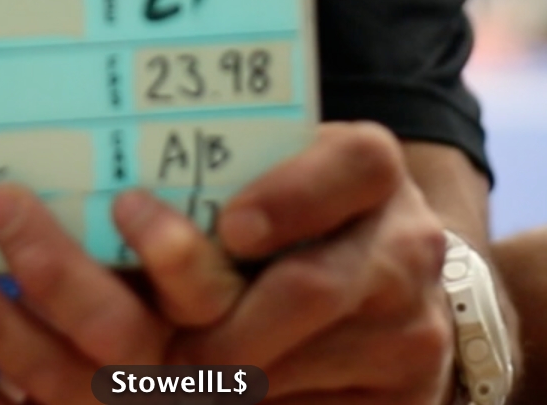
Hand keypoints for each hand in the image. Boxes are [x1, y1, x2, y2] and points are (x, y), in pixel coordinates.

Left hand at [0, 183, 246, 403]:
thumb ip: (181, 229)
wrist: (178, 389)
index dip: (169, 253)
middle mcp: (166, 373)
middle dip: (53, 270)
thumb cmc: (189, 307)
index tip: (125, 199)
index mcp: (212, 321)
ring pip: (49, 374)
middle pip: (114, 329)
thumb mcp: (213, 269)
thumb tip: (115, 144)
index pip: (203, 293)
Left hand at [171, 123, 459, 402]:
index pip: (353, 165)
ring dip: (226, 378)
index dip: (291, 196)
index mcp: (373, 172)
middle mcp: (408, 245)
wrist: (381, 294)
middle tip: (157, 346)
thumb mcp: (268, 185)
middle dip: (222, 325)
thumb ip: (215, 194)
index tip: (230, 229)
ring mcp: (415, 327)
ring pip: (301, 363)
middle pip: (311, 287)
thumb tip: (131, 214)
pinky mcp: (409, 396)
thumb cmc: (291, 224)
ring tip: (164, 377)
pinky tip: (219, 395)